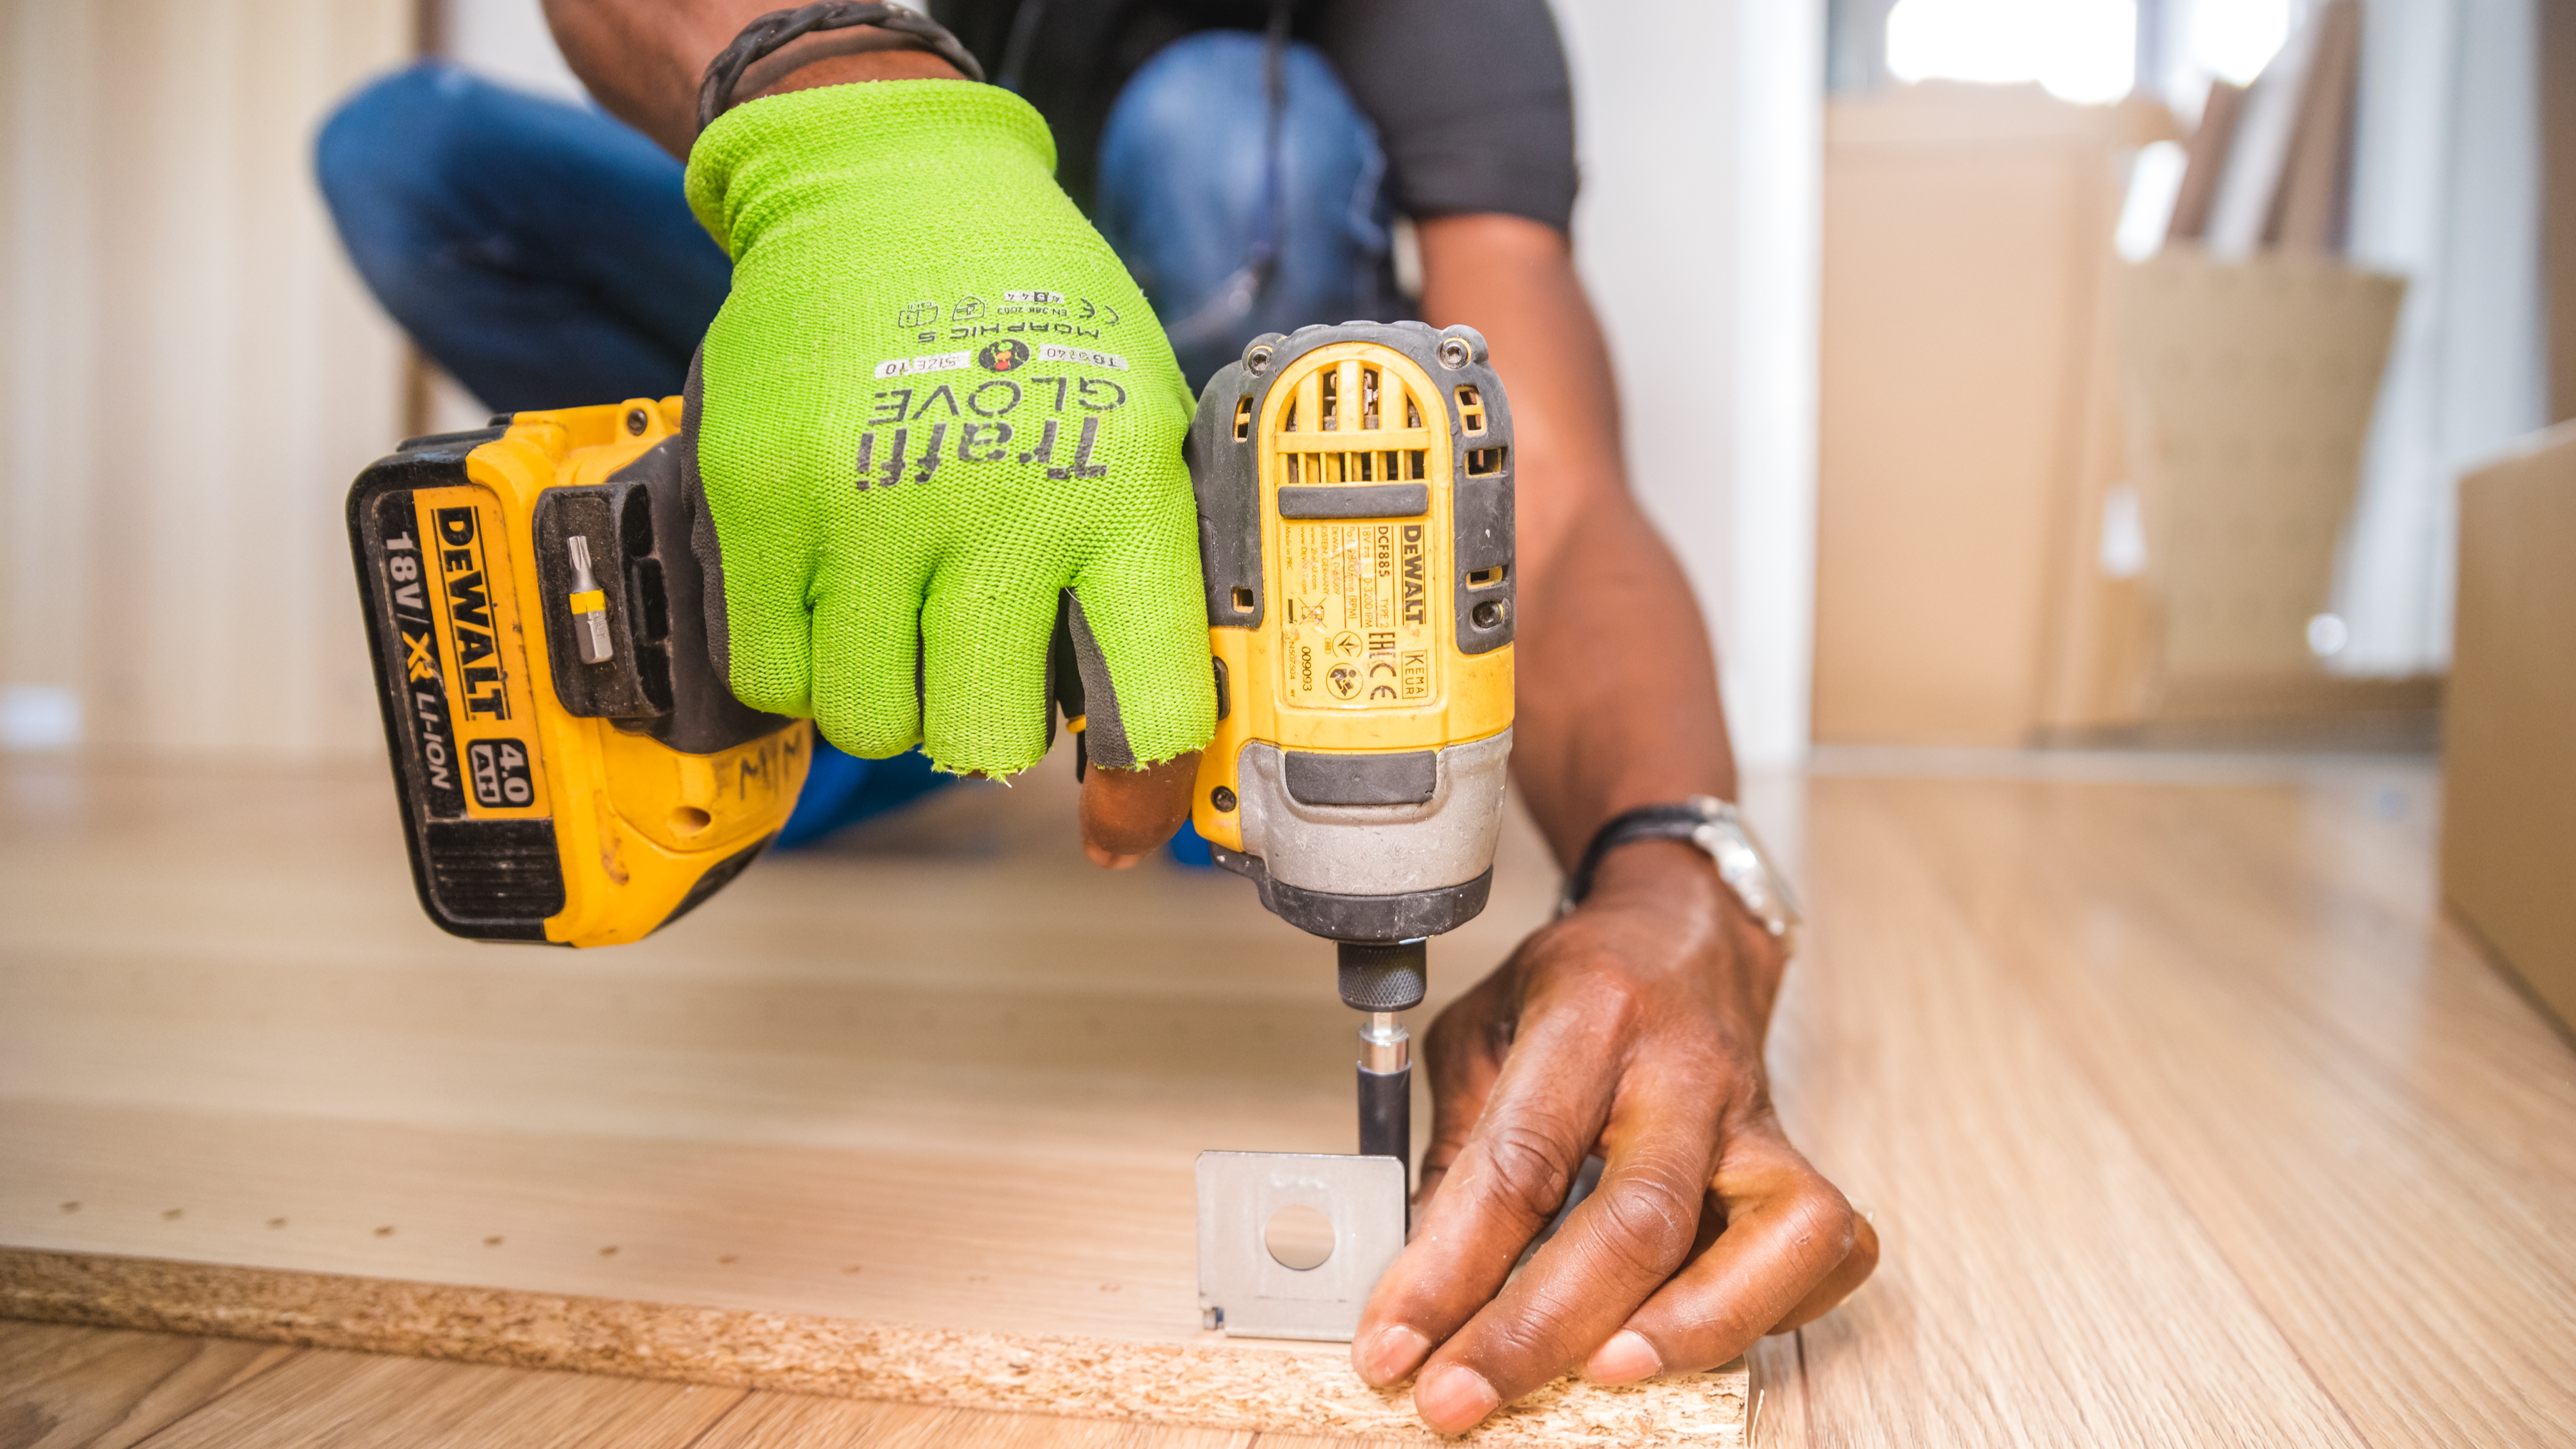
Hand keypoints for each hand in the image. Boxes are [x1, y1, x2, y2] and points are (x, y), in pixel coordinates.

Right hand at [681, 79, 1215, 825]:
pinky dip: (800, 664)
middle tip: (980, 668)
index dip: (1141, 787)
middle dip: (986, 729)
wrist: (889, 186)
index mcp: (1120, 491)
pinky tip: (833, 599)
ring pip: (871, 723)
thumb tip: (1153, 751)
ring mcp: (865, 502)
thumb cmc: (1033, 320)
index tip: (1122, 815)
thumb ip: (1148, 574)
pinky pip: (770, 673)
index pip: (1149, 704)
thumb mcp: (1141, 424)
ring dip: (889, 699)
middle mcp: (997, 503)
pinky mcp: (757, 496)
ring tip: (902, 619)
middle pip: (986, 742)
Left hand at [1351, 840, 1878, 1432]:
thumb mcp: (1481, 1033)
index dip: (1448, 1271)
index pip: (1518, 1163)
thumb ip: (1456, 1152)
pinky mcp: (1800, 1157)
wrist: (1682, 931)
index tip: (1392, 1347)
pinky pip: (1824, 1250)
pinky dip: (1769, 1311)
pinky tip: (1692, 1335)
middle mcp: (1686, 1068)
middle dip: (1540, 1331)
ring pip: (1771, 1238)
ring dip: (1687, 1330)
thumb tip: (1420, 1285)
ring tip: (1600, 1378)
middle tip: (1460, 1397)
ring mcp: (1757, 1117)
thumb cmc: (1576, 987)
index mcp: (1589, 1016)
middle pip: (1638, 1218)